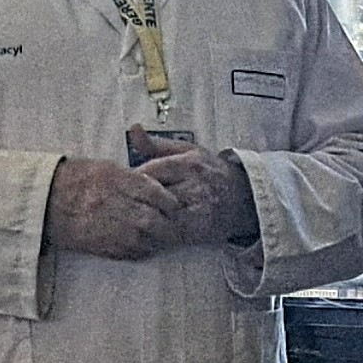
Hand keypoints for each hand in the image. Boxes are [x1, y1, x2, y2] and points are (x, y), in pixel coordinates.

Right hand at [45, 155, 188, 260]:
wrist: (46, 201)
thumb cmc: (74, 181)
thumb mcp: (106, 169)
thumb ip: (132, 179)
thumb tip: (155, 186)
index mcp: (120, 182)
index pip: (158, 194)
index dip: (170, 201)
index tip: (173, 205)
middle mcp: (119, 206)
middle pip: (157, 220)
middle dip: (167, 224)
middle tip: (172, 225)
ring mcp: (112, 229)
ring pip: (148, 239)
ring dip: (156, 238)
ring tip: (158, 236)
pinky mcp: (105, 246)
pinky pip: (133, 252)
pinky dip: (141, 249)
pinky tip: (140, 244)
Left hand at [129, 131, 255, 249]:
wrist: (241, 198)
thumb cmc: (209, 172)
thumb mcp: (186, 150)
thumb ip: (156, 144)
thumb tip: (134, 130)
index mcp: (187, 164)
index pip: (149, 171)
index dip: (131, 179)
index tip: (122, 183)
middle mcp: (192, 187)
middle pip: (151, 195)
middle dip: (134, 199)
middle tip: (121, 203)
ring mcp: (194, 211)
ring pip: (157, 216)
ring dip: (141, 217)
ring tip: (130, 216)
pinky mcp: (195, 230)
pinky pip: (166, 233)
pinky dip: (152, 231)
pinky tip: (145, 229)